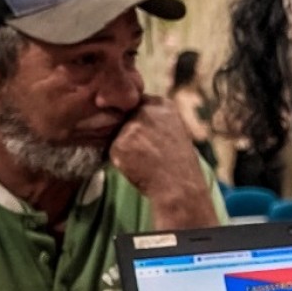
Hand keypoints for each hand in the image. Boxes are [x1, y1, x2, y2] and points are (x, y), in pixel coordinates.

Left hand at [110, 95, 219, 227]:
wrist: (179, 185)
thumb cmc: (178, 162)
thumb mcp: (173, 129)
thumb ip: (153, 118)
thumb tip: (128, 116)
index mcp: (162, 105)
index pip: (139, 104)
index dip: (141, 122)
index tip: (151, 138)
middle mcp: (146, 110)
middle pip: (125, 117)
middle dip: (130, 133)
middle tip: (148, 151)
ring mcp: (132, 126)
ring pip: (117, 133)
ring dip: (125, 146)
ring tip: (146, 160)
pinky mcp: (120, 143)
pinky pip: (112, 149)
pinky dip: (121, 160)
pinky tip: (138, 166)